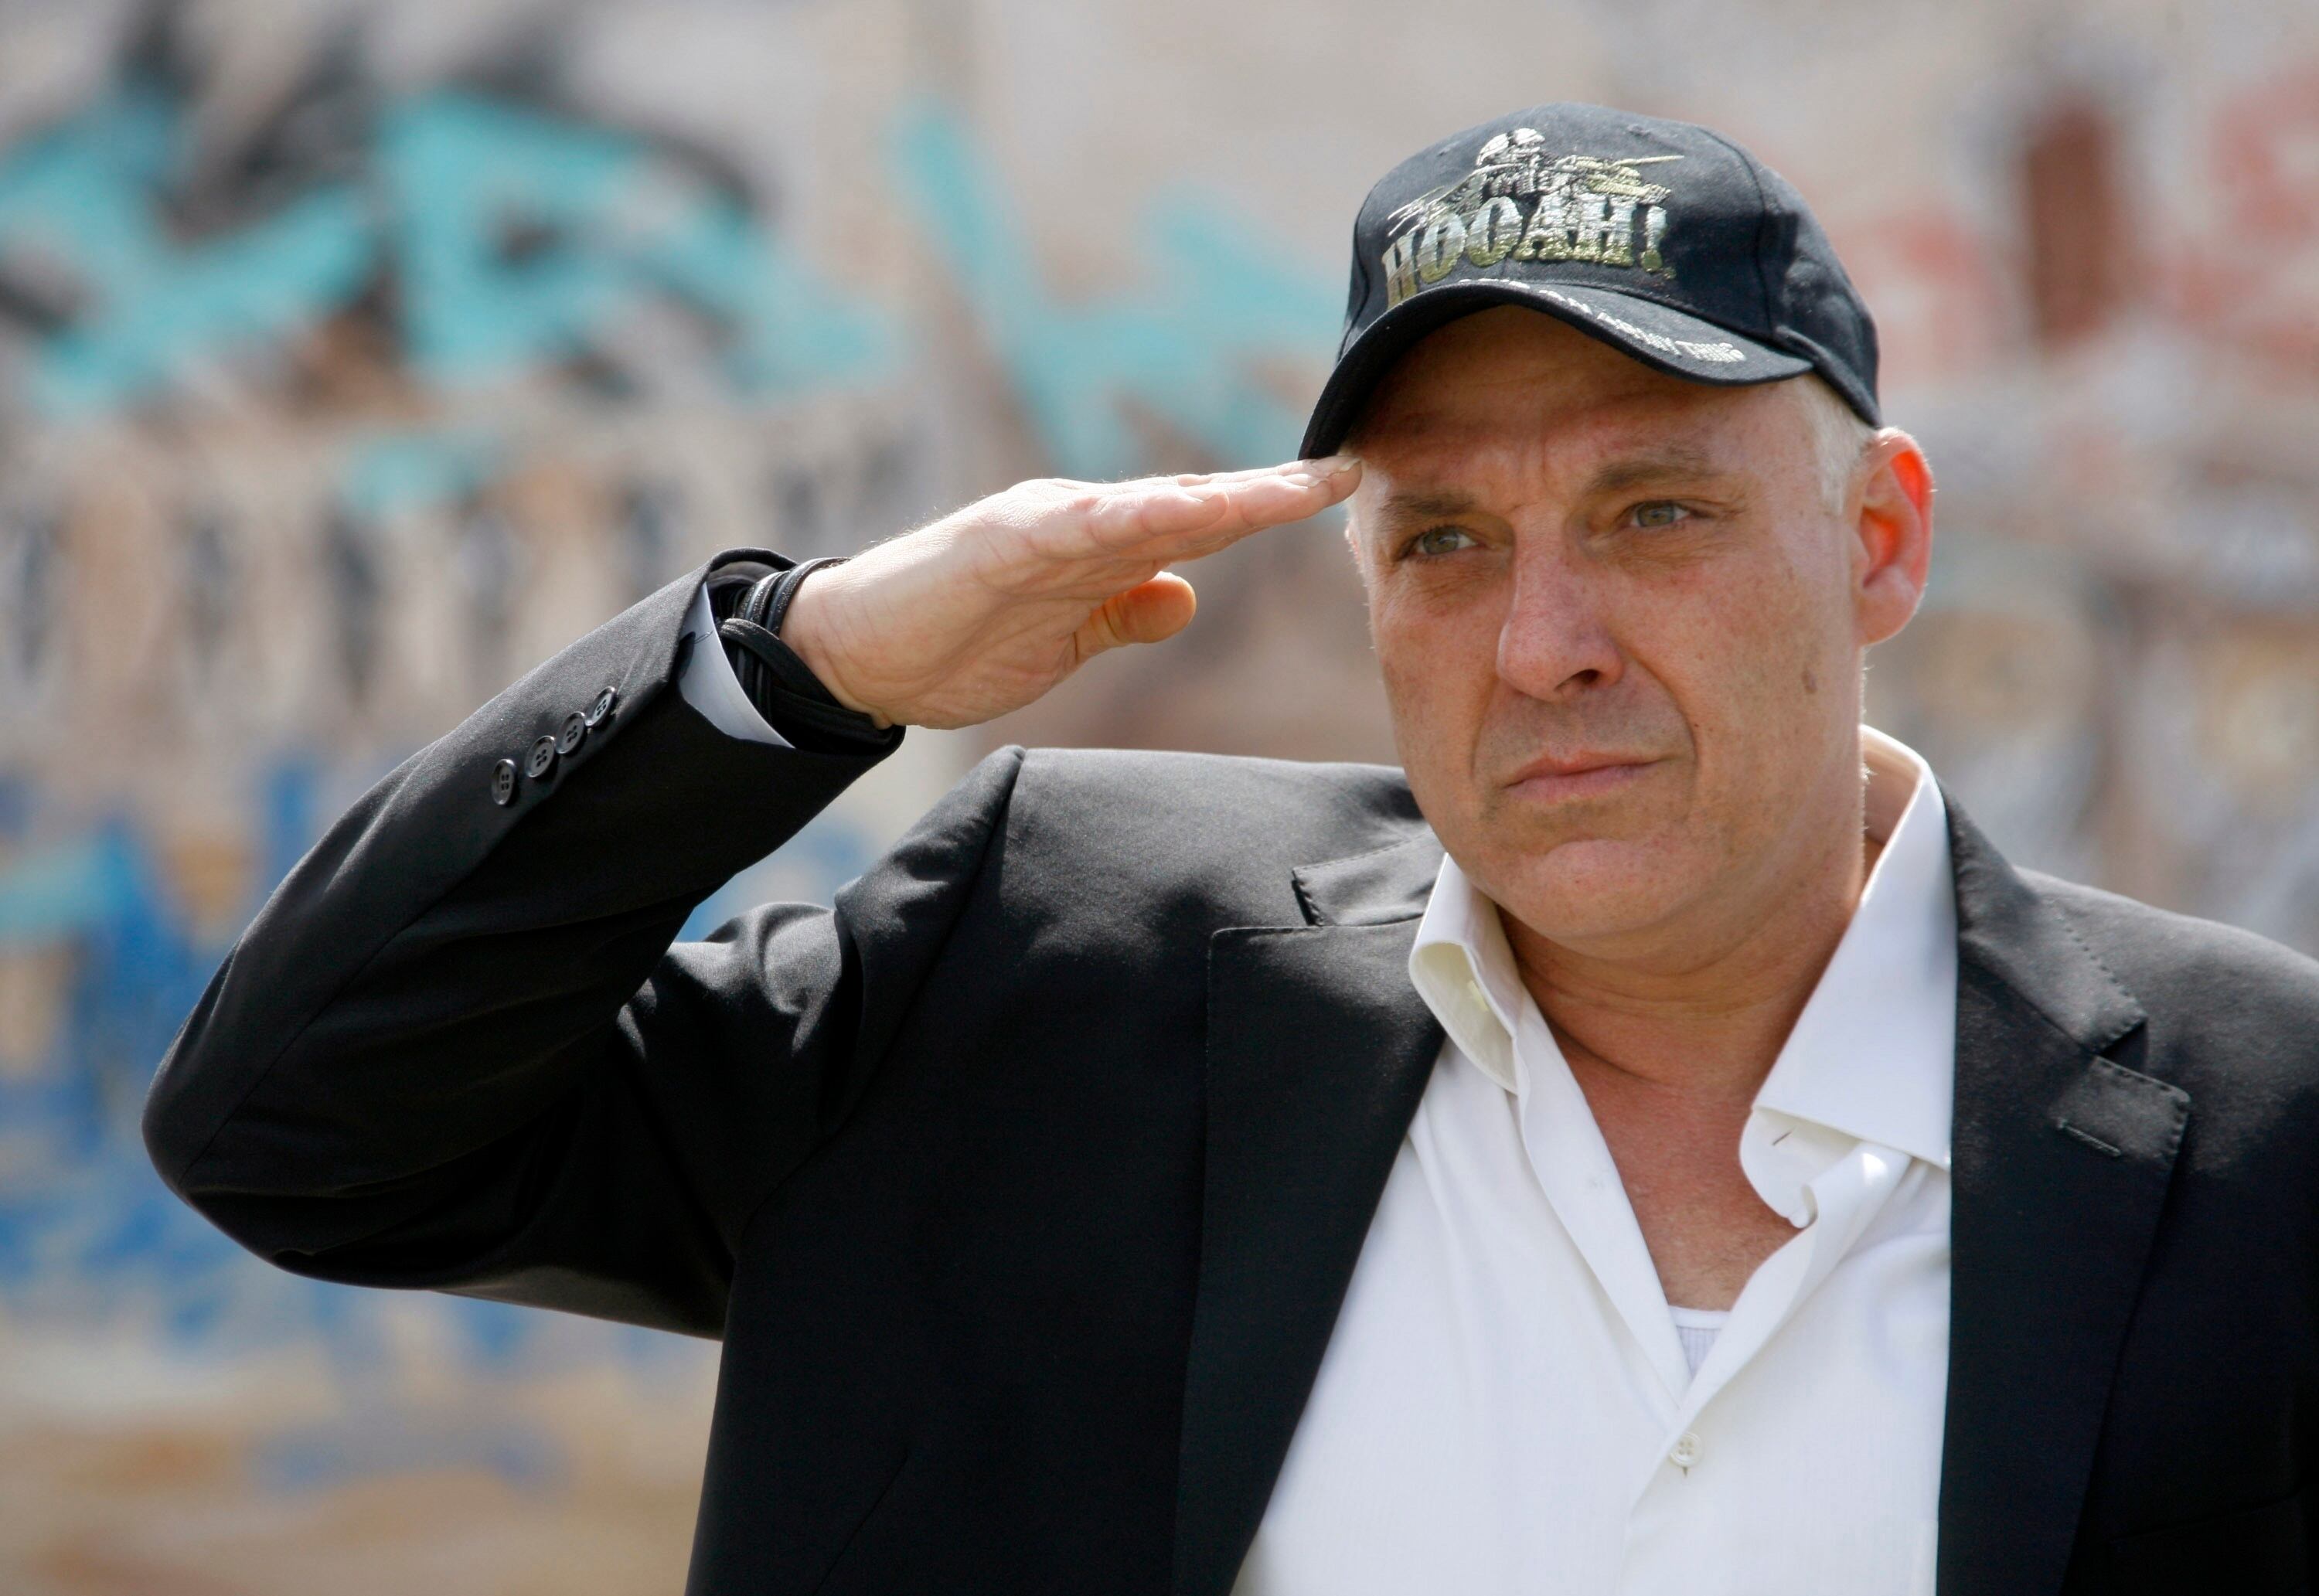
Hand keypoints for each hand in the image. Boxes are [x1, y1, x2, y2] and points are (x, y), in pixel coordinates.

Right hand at [779, 458, 1361, 728]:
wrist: (858, 655)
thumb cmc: (955, 643)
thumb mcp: (1065, 640)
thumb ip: (1122, 613)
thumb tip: (1184, 597)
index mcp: (1100, 548)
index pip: (1200, 525)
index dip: (1268, 509)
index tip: (1338, 493)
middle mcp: (1080, 525)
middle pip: (1191, 506)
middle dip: (1267, 495)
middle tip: (1341, 473)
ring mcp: (1039, 530)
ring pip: (1146, 508)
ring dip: (1217, 499)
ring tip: (1284, 489)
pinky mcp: (996, 547)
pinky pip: (1069, 530)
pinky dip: (1122, 518)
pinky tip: (1174, 513)